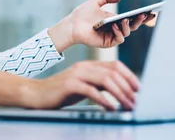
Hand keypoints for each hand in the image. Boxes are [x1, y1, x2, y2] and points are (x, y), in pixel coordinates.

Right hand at [23, 60, 138, 110]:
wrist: (35, 94)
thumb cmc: (61, 92)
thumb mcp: (83, 86)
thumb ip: (98, 85)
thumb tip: (120, 91)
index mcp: (88, 65)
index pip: (115, 65)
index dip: (129, 76)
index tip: (139, 89)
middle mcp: (84, 67)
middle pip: (112, 72)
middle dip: (127, 87)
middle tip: (136, 101)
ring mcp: (76, 74)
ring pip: (105, 80)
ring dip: (120, 94)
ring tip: (128, 105)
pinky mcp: (69, 85)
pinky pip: (91, 90)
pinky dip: (103, 99)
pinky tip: (111, 108)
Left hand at [48, 0, 155, 51]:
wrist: (72, 24)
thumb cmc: (82, 14)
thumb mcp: (95, 2)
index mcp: (115, 20)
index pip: (132, 18)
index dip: (142, 16)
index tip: (150, 11)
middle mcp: (116, 29)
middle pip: (133, 26)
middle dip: (140, 21)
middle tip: (144, 15)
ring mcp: (112, 36)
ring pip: (127, 33)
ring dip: (127, 26)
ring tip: (125, 19)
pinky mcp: (108, 43)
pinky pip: (119, 39)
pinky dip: (119, 32)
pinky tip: (115, 26)